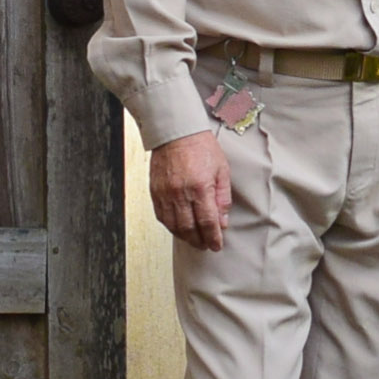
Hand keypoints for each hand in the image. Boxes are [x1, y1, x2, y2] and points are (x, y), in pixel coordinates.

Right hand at [150, 131, 235, 252]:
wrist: (176, 132)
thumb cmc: (201, 147)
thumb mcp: (222, 170)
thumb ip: (222, 197)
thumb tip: (223, 221)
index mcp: (200, 188)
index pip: (207, 222)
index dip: (213, 238)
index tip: (217, 245)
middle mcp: (181, 193)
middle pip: (189, 228)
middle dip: (199, 241)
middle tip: (206, 245)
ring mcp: (166, 194)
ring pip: (174, 226)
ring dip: (185, 237)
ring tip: (194, 239)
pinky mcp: (155, 192)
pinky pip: (161, 216)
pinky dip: (171, 226)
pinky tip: (179, 228)